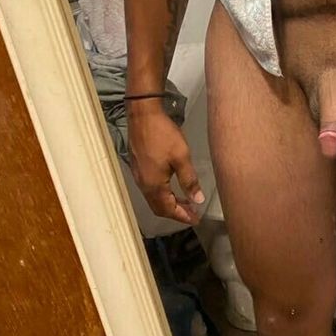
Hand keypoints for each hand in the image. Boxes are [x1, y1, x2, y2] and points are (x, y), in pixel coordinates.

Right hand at [127, 103, 204, 223]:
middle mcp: (144, 185)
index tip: (196, 219)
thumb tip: (198, 200)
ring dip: (169, 203)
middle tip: (192, 212)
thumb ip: (189, 180)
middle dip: (176, 212)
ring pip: (154, 199)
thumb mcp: (181, 157)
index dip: (183, 216)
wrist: (142, 115)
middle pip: (159, 207)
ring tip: (186, 201)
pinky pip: (150, 189)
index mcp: (154, 185)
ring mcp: (139, 176)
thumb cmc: (163, 135)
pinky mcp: (138, 168)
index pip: (168, 209)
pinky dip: (162, 194)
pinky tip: (172, 187)